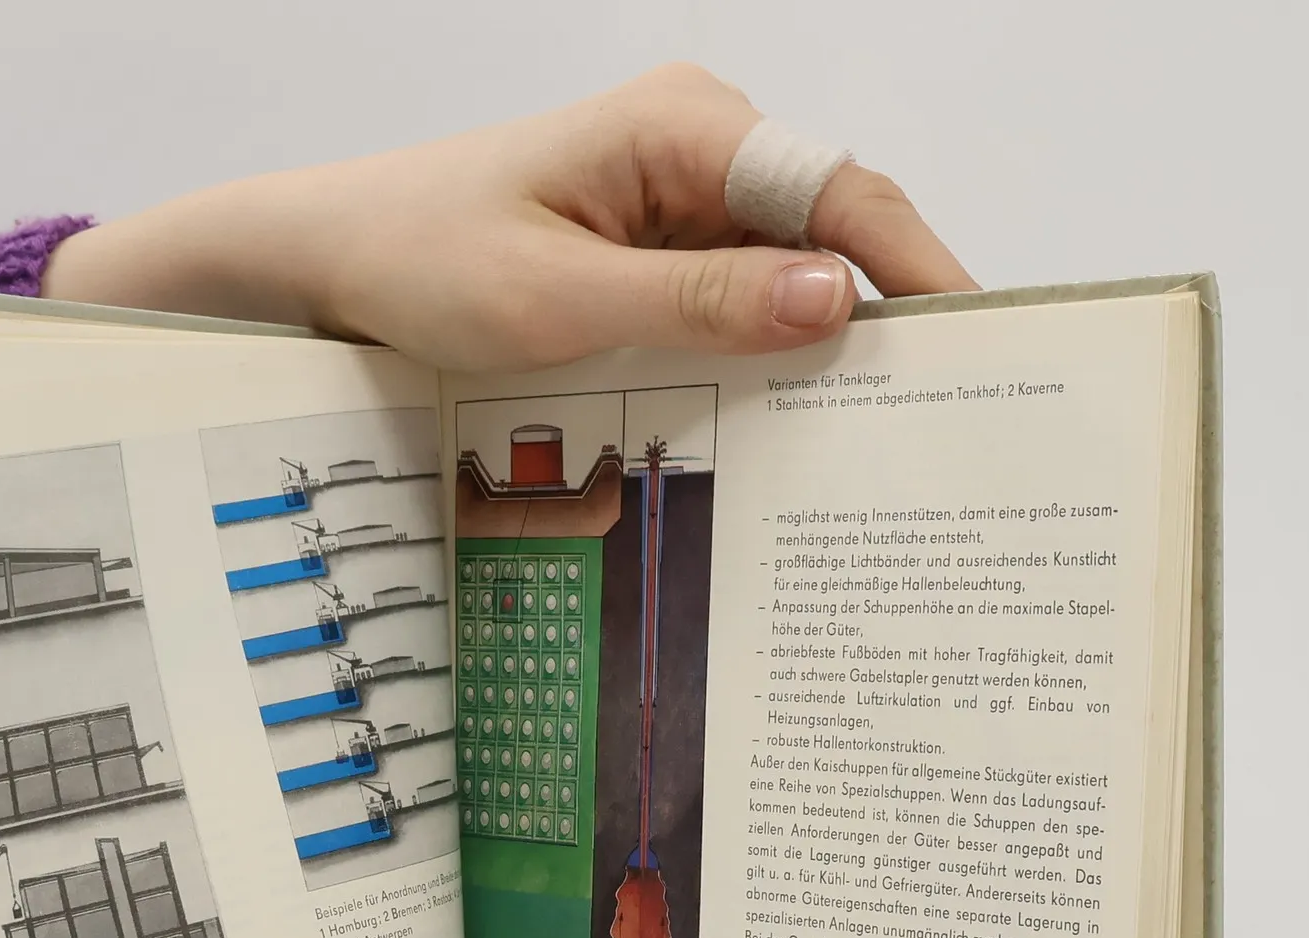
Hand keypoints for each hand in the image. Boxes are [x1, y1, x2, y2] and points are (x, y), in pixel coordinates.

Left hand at [43, 64, 975, 370]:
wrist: (330, 264)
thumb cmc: (422, 261)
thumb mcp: (561, 300)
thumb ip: (701, 302)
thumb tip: (837, 300)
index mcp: (685, 127)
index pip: (843, 193)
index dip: (920, 273)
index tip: (978, 348)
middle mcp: (697, 146)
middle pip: (829, 233)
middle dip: (880, 322)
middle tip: (936, 422)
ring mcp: (677, 198)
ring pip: (785, 276)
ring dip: (816, 352)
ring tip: (872, 439)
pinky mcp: (653, 247)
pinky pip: (734, 299)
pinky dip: (757, 356)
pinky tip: (778, 419)